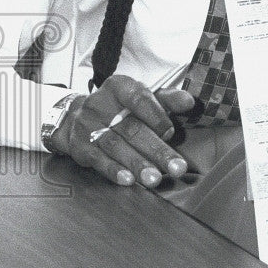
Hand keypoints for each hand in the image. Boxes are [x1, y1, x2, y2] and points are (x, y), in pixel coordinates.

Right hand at [49, 74, 194, 187]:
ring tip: (155, 179)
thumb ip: (168, 100)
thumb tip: (189, 102)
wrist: (77, 116)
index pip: (140, 99)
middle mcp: (101, 104)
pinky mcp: (79, 146)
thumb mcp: (144, 97)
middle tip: (176, 168)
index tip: (172, 133)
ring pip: (116, 146)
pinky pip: (98, 159)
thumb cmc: (122, 108)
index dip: (157, 116)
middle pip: (132, 128)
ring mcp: (88, 125)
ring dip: (137, 164)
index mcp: (120, 86)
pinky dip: (114, 171)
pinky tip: (128, 181)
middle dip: (156, 150)